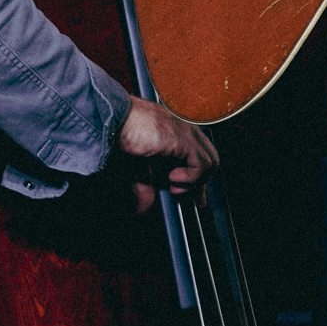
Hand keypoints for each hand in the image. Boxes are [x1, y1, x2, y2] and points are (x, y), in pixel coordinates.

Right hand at [114, 95, 218, 212]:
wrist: (115, 118)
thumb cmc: (121, 132)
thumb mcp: (135, 165)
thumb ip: (144, 184)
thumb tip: (143, 206)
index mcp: (175, 129)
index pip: (199, 155)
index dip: (199, 178)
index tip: (196, 196)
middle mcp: (184, 127)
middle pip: (209, 158)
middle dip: (202, 182)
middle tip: (192, 199)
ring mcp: (186, 131)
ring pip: (211, 161)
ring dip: (195, 181)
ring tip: (175, 187)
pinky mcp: (184, 138)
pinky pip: (201, 164)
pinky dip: (191, 177)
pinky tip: (174, 178)